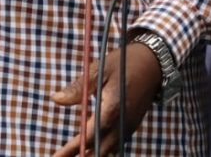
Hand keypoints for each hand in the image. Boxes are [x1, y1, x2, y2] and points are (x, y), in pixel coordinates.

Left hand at [52, 40, 160, 156]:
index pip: (90, 135)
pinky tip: (90, 149)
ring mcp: (128, 126)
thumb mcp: (98, 70)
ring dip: (90, 154)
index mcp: (113, 109)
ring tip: (72, 156)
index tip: (57, 156)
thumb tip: (56, 99)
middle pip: (99, 149)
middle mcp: (122, 123)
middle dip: (80, 156)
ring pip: (108, 149)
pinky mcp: (131, 125)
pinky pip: (115, 143)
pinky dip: (101, 149)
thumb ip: (78, 88)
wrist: (153, 64)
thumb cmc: (123, 63)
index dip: (73, 148)